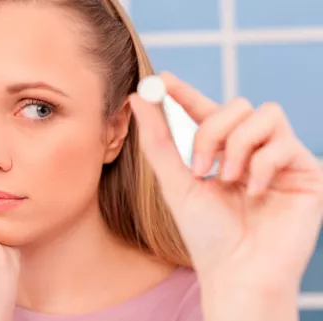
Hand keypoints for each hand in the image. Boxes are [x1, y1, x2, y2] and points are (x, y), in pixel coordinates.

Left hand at [130, 73, 322, 318]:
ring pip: (264, 114)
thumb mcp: (175, 182)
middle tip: (200, 167)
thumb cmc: (205, 233)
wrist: (237, 272)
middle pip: (236, 105)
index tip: (163, 79)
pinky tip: (256, 193)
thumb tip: (139, 96)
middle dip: (212, 131)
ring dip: (237, 146)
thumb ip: (159, 139)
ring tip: (229, 180)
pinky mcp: (306, 172)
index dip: (185, 92)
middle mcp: (252, 150)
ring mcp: (280, 159)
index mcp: (221, 152)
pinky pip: (285, 143)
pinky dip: (263, 167)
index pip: (205, 110)